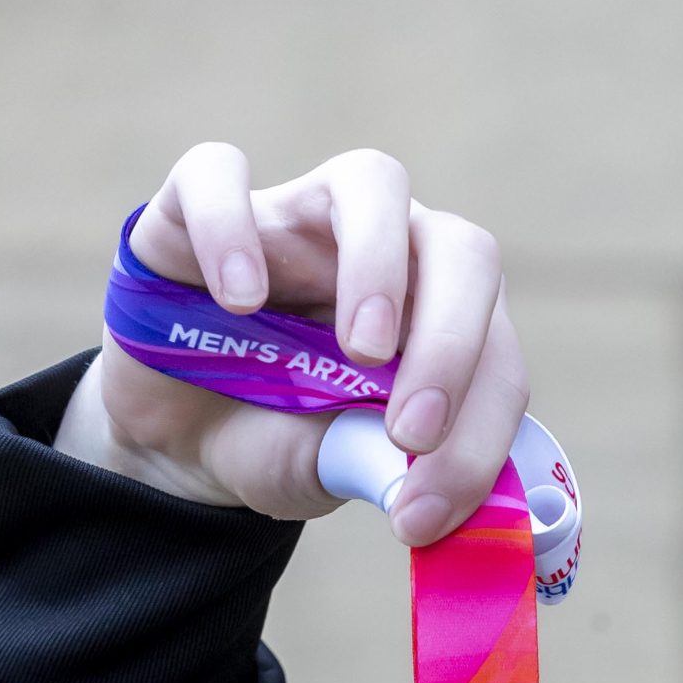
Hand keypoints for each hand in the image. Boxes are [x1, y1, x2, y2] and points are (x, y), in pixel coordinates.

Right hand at [54, 142, 528, 544]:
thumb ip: (386, 469)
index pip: (496, 352)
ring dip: (380, 267)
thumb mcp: (341, 468)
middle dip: (453, 344)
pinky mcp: (199, 208)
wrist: (185, 441)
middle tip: (412, 432)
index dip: (480, 433)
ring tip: (359, 351)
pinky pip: (219, 174)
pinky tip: (238, 303)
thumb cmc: (286, 442)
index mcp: (440, 318)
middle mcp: (388, 251)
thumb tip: (424, 494)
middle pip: (461, 249)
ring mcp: (301, 217)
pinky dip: (232, 228)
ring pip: (372, 182)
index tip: (427, 509)